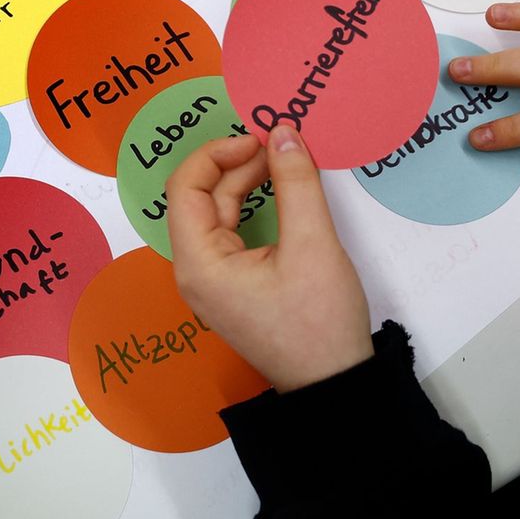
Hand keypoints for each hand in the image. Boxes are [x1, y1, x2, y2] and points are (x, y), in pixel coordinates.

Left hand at [166, 127, 373, 392]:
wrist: (334, 386)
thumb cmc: (319, 321)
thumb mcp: (313, 243)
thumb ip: (296, 182)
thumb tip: (284, 132)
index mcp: (200, 263)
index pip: (185, 187)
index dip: (218, 152)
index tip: (260, 137)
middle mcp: (196, 271)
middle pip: (201, 198)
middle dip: (237, 164)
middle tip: (280, 143)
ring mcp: (213, 282)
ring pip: (218, 215)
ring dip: (247, 183)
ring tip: (284, 161)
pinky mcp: (234, 288)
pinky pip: (233, 234)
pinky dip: (254, 208)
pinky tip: (281, 193)